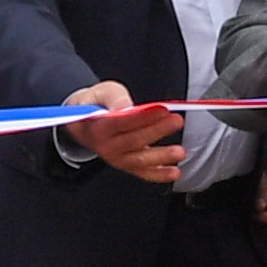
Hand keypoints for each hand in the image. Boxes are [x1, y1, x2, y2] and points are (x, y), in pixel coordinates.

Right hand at [68, 81, 189, 185]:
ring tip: (179, 151)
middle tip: (176, 121)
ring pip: (140, 159)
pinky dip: (159, 174)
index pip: (122, 122)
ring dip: (161, 156)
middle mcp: (106, 146)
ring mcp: (117, 158)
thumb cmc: (97, 105)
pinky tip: (174, 171)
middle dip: (158, 130)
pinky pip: (143, 172)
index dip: (143, 117)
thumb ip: (114, 97)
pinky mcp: (127, 165)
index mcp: (97, 127)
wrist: (86, 124)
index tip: (162, 109)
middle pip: (134, 140)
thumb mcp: (102, 92)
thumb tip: (125, 107)